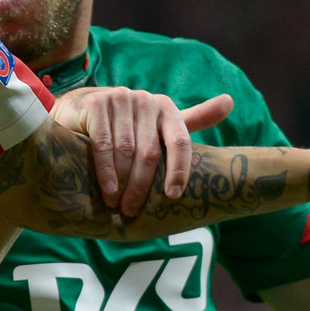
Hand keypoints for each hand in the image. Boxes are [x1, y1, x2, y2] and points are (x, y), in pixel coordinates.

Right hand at [51, 88, 234, 216]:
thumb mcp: (159, 124)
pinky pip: (103, 143)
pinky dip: (105, 169)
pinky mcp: (96, 104)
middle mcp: (146, 101)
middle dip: (141, 186)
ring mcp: (120, 99)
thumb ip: (193, 118)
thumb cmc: (125, 124)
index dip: (179, 170)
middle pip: (150, 152)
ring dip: (122, 182)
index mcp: (167, 108)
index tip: (173, 196)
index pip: (181, 141)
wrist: (80, 108)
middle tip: (132, 211)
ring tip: (116, 205)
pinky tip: (107, 188)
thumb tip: (230, 102)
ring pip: (126, 150)